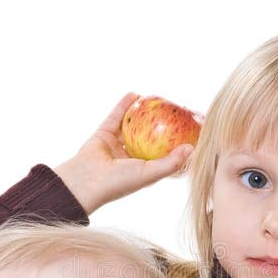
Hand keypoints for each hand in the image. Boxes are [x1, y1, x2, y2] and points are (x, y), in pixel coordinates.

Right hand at [53, 93, 194, 213]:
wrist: (85, 181)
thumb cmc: (119, 183)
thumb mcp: (149, 174)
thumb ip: (171, 163)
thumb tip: (192, 149)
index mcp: (144, 169)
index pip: (164, 154)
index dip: (177, 143)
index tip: (191, 131)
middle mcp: (131, 157)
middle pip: (150, 137)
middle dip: (162, 125)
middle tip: (177, 111)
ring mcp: (117, 145)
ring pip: (133, 126)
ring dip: (143, 113)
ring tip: (156, 99)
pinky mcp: (103, 134)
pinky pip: (116, 117)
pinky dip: (124, 105)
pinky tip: (135, 94)